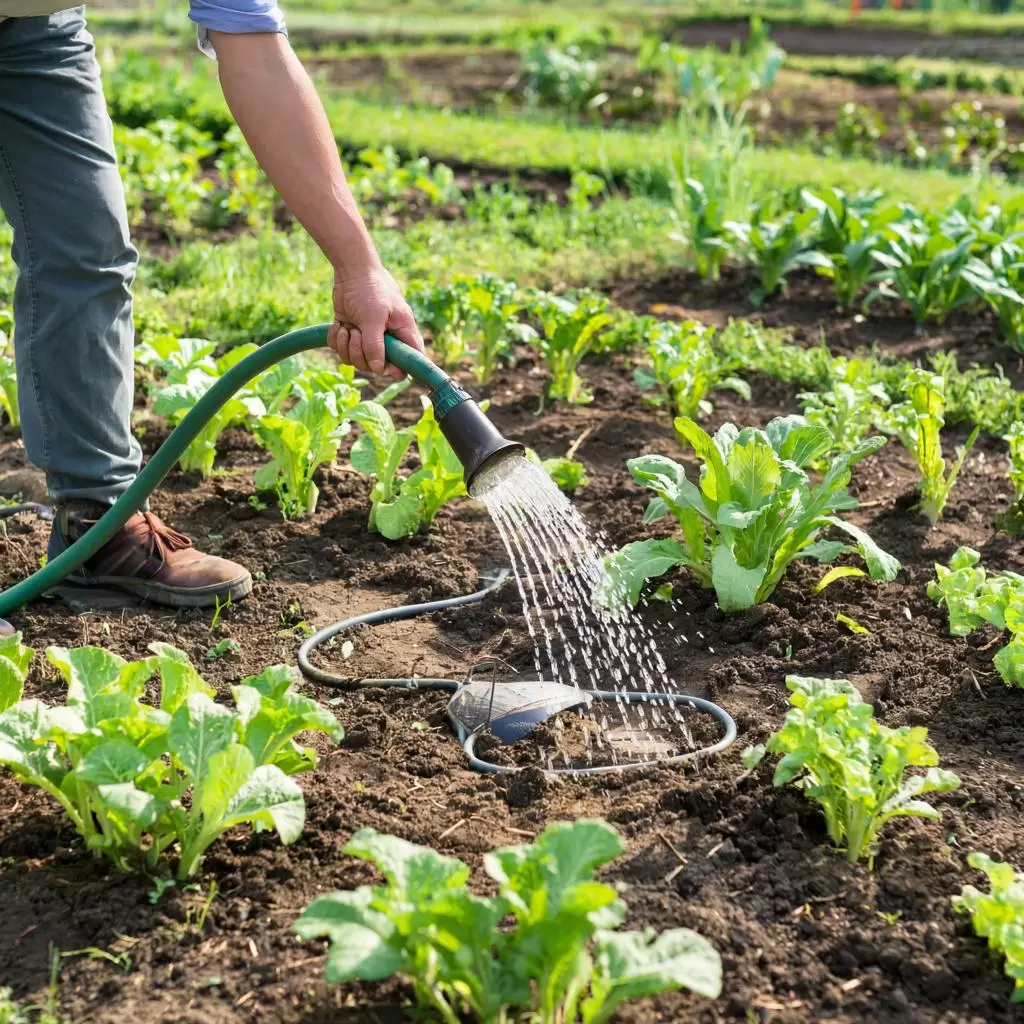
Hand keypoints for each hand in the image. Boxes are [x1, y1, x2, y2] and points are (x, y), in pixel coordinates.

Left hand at [328, 265, 425, 379]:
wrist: (351, 270)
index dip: (399, 369)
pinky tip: (339, 325)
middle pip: (377, 366)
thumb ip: (375, 346)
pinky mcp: (351, 334)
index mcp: (402, 333)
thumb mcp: (374, 318)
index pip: (409, 361)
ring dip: (347, 347)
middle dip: (362, 354)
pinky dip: (337, 340)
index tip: (385, 367)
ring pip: (358, 361)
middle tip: (357, 335)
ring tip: (347, 328)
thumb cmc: (370, 289)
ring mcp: (368, 337)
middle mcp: (388, 338)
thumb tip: (379, 371)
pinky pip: (343, 351)